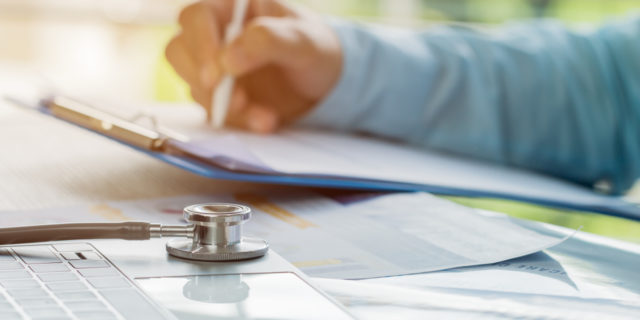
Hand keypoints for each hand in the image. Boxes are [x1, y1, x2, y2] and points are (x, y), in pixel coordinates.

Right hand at [166, 0, 342, 132]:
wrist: (325, 83)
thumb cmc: (315, 49)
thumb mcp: (303, 41)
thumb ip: (268, 41)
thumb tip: (227, 59)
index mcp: (232, 6)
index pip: (197, 17)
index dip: (200, 44)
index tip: (217, 75)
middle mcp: (216, 33)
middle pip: (180, 51)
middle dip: (205, 81)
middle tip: (237, 102)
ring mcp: (214, 65)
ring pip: (194, 85)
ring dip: (225, 107)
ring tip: (265, 117)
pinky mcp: (219, 95)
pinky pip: (213, 110)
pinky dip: (238, 121)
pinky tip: (266, 121)